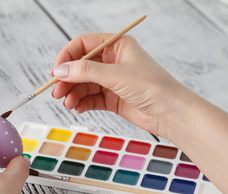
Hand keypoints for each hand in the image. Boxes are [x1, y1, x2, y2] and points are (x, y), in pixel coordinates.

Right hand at [51, 34, 193, 136]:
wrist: (171, 113)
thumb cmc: (152, 86)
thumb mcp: (116, 75)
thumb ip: (86, 72)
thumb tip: (60, 71)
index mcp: (116, 46)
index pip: (84, 45)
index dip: (68, 57)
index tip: (57, 71)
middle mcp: (112, 61)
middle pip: (81, 67)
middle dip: (68, 79)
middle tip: (57, 92)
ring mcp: (112, 80)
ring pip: (84, 84)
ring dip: (73, 93)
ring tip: (68, 103)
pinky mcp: (112, 98)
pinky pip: (90, 98)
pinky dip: (82, 103)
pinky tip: (78, 108)